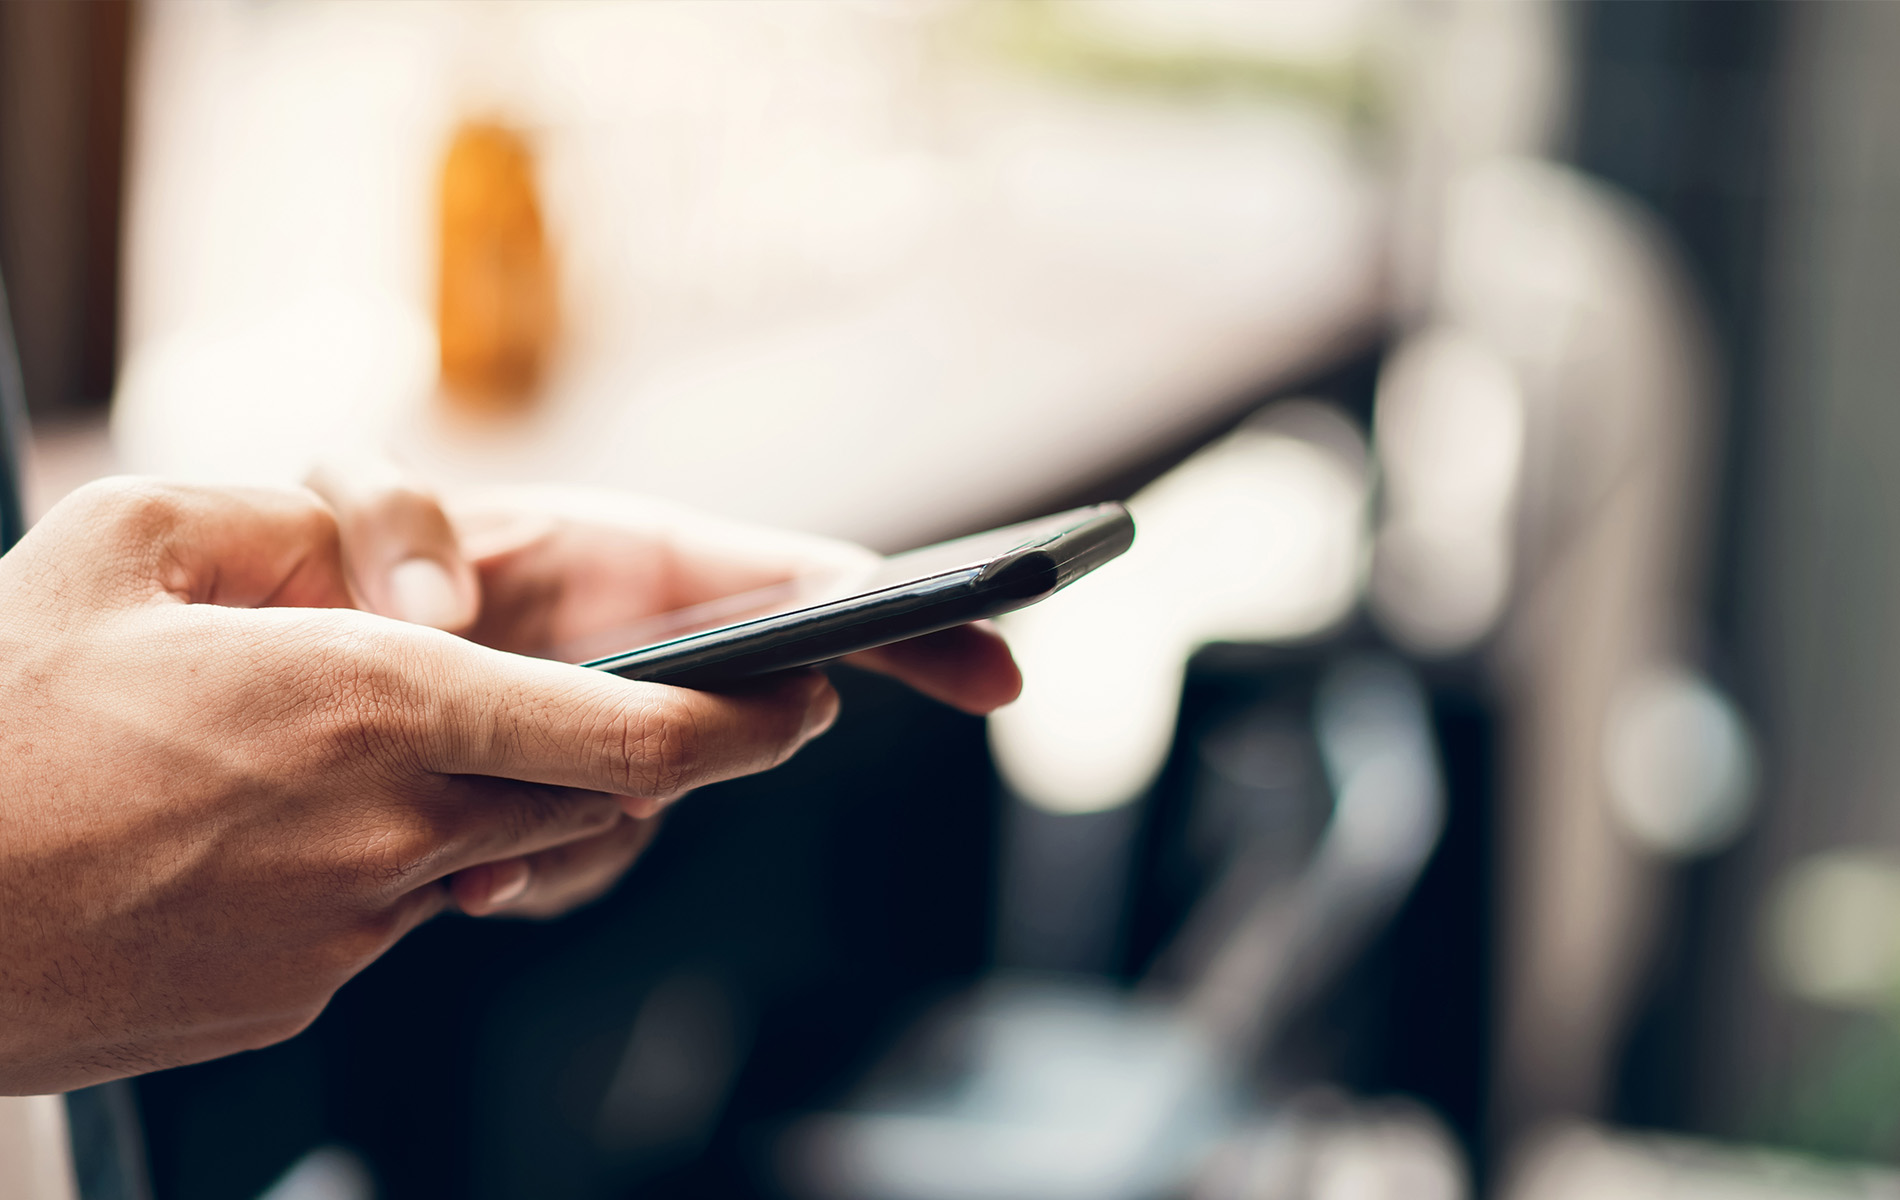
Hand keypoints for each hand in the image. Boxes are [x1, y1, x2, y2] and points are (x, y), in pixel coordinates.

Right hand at [0, 479, 836, 1092]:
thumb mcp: (130, 539)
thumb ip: (295, 519)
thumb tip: (394, 555)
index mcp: (380, 703)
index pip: (637, 735)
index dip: (745, 724)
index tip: (808, 703)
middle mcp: (395, 829)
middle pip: (579, 799)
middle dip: (628, 755)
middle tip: (632, 710)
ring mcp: (349, 934)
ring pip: (477, 854)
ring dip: (465, 801)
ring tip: (341, 753)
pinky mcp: (296, 1002)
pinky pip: (386, 917)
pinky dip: (375, 864)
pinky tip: (267, 833)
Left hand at [308, 468, 1022, 918]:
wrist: (280, 667)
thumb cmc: (330, 559)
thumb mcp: (348, 501)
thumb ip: (389, 516)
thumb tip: (436, 613)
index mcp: (628, 563)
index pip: (800, 581)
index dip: (910, 612)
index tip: (991, 650)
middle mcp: (649, 651)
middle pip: (781, 695)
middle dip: (812, 717)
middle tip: (893, 704)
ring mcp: (610, 734)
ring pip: (670, 802)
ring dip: (607, 832)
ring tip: (507, 849)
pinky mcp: (556, 805)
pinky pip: (586, 860)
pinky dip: (538, 878)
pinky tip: (472, 881)